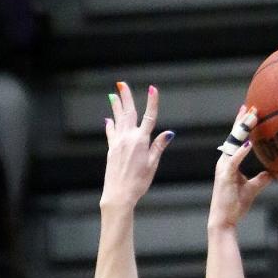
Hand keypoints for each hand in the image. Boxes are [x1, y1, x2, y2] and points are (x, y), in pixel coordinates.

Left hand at [100, 81, 172, 208]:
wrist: (119, 193)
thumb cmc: (138, 182)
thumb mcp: (152, 165)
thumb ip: (158, 147)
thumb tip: (169, 133)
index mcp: (141, 141)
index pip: (149, 117)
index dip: (152, 102)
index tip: (153, 89)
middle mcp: (128, 138)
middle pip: (128, 113)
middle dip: (126, 97)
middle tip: (121, 84)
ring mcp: (118, 142)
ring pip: (117, 119)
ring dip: (116, 106)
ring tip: (113, 95)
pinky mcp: (111, 149)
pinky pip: (111, 132)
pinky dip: (111, 124)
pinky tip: (109, 120)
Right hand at [207, 106, 272, 229]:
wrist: (224, 219)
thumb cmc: (235, 205)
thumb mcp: (252, 189)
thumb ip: (261, 179)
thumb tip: (273, 173)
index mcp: (230, 162)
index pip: (236, 139)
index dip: (242, 124)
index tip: (249, 110)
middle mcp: (224, 161)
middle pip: (234, 136)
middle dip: (243, 120)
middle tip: (253, 107)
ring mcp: (223, 167)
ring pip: (233, 143)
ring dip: (243, 130)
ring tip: (252, 117)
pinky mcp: (224, 176)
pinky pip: (234, 161)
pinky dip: (242, 152)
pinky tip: (250, 143)